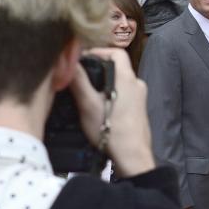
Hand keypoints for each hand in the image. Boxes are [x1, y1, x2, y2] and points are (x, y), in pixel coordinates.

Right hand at [70, 47, 154, 177]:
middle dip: (99, 69)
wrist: (132, 157)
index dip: (99, 51)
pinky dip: (112, 95)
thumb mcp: (88, 104)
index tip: (83, 59)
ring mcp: (140, 98)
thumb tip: (68, 61)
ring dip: (104, 84)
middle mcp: (137, 84)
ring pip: (120, 82)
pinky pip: (124, 95)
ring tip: (87, 94)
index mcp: (127, 78)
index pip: (116, 52)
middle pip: (117, 67)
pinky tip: (99, 108)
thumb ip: (78, 80)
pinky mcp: (139, 111)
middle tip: (80, 77)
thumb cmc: (110, 129)